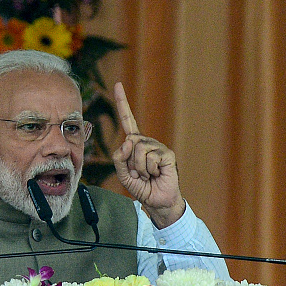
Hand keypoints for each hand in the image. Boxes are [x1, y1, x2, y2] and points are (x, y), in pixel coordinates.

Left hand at [112, 82, 185, 227]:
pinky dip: (149, 170)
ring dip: (139, 168)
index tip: (118, 84)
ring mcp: (158, 147)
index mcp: (135, 143)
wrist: (157, 201)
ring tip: (147, 175)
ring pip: (138, 150)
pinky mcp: (167, 154)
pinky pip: (150, 158)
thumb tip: (129, 141)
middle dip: (130, 162)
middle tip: (138, 174)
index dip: (122, 102)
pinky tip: (157, 174)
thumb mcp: (123, 173)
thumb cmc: (141, 187)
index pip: (128, 119)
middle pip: (129, 141)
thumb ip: (119, 157)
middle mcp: (146, 141)